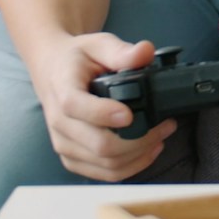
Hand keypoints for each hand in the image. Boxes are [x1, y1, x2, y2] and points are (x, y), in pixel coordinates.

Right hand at [32, 33, 177, 181]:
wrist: (53, 72)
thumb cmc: (77, 59)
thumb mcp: (97, 44)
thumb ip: (121, 51)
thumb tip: (145, 51)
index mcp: (61, 89)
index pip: (76, 107)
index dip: (104, 114)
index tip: (130, 114)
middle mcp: (59, 121)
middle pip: (99, 144)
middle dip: (139, 139)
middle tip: (165, 125)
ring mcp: (64, 144)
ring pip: (105, 163)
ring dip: (139, 154)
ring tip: (162, 137)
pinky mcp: (72, 158)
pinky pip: (103, 173)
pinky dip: (130, 166)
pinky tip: (147, 151)